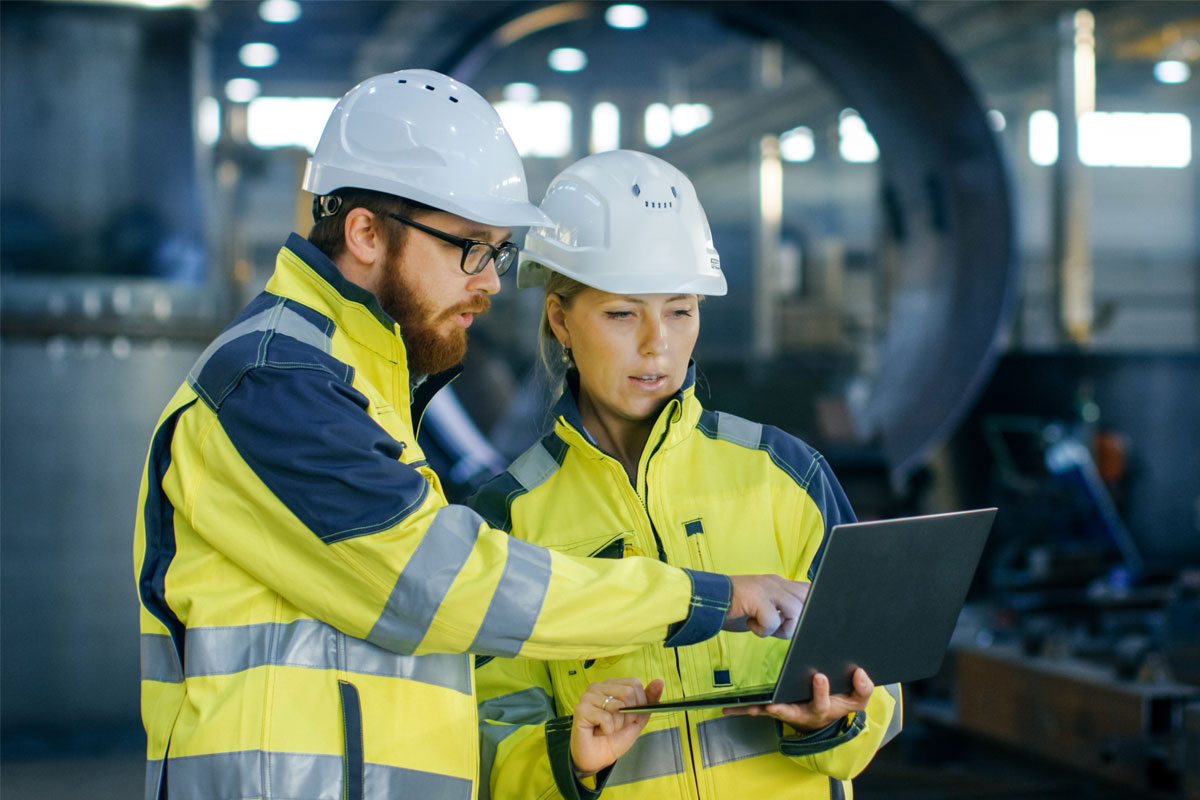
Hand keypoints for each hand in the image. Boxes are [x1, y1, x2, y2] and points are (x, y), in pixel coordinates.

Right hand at [570, 677, 664, 776]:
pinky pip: (606, 717)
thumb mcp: (637, 719)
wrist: (597, 759)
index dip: (638, 703)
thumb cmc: (614, 738)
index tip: (630, 716)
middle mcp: (598, 687)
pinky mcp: (581, 709)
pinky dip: (608, 730)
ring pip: (617, 706)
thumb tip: (660, 681)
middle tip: (617, 725)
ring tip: (607, 729)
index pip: (634, 683)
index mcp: (611, 685)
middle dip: (628, 715)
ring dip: (617, 724)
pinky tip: (599, 731)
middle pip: (628, 692)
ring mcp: (587, 696)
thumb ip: (649, 700)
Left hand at [722, 668, 873, 730]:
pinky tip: (726, 707)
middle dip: (784, 709)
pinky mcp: (775, 709)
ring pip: (771, 713)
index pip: (823, 701)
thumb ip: (863, 688)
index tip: (819, 676)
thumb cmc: (839, 703)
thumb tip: (861, 673)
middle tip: (775, 705)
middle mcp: (803, 713)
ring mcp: (787, 712)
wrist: (826, 716)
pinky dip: (742, 708)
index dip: (821, 691)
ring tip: (745, 707)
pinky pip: (758, 709)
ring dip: (758, 710)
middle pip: (793, 712)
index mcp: (823, 708)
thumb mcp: (857, 699)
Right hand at [724, 575, 810, 637]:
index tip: (796, 621)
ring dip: (782, 628)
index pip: (809, 588)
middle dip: (799, 620)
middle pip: (808, 599)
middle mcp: (776, 582)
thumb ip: (780, 609)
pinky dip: (763, 631)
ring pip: (796, 611)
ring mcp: (767, 588)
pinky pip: (773, 621)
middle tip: (779, 627)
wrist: (705, 600)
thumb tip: (800, 623)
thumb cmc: (733, 608)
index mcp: (778, 582)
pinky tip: (750, 624)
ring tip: (764, 627)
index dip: (810, 606)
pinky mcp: (757, 598)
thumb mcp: (762, 605)